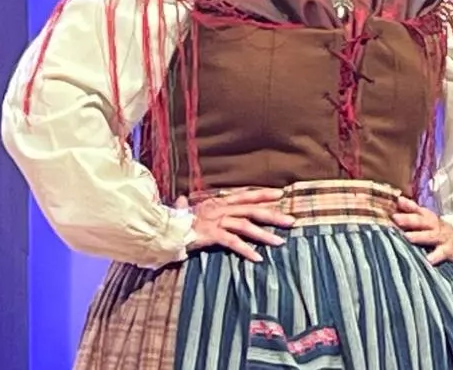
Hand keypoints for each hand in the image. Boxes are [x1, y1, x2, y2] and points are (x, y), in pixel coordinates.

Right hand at [177, 188, 296, 262]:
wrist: (161, 229)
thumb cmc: (173, 221)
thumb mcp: (183, 211)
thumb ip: (185, 205)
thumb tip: (180, 199)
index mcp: (217, 203)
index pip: (244, 195)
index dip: (263, 194)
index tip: (281, 194)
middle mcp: (219, 209)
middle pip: (251, 209)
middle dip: (273, 214)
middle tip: (291, 221)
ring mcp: (215, 221)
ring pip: (245, 225)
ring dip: (264, 234)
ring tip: (280, 242)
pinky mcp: (210, 235)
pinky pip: (231, 242)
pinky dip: (246, 250)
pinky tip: (257, 258)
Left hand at [393, 196, 452, 266]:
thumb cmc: (439, 234)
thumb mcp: (428, 223)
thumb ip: (413, 213)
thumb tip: (399, 201)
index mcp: (430, 219)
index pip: (419, 210)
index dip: (409, 205)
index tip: (398, 201)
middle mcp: (437, 226)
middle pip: (423, 221)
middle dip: (409, 219)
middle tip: (396, 218)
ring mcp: (445, 238)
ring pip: (432, 235)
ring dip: (420, 236)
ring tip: (407, 237)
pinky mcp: (452, 250)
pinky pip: (444, 252)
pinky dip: (437, 256)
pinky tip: (428, 259)